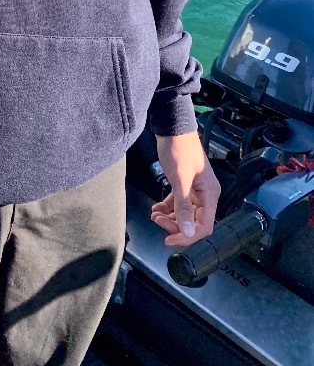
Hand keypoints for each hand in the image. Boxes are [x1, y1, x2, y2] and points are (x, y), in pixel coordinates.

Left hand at [151, 131, 219, 246]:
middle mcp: (205, 194)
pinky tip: (156, 209)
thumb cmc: (178, 149)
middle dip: (175, 226)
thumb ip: (183, 206)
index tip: (169, 239)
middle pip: (193, 222)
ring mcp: (195, 189)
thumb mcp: (180, 179)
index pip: (204, 226)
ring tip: (154, 215)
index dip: (187, 236)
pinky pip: (178, 203)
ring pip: (184, 213)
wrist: (171, 126)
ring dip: (170, 218)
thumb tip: (187, 232)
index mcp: (210, 194)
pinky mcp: (184, 184)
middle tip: (158, 222)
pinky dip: (167, 208)